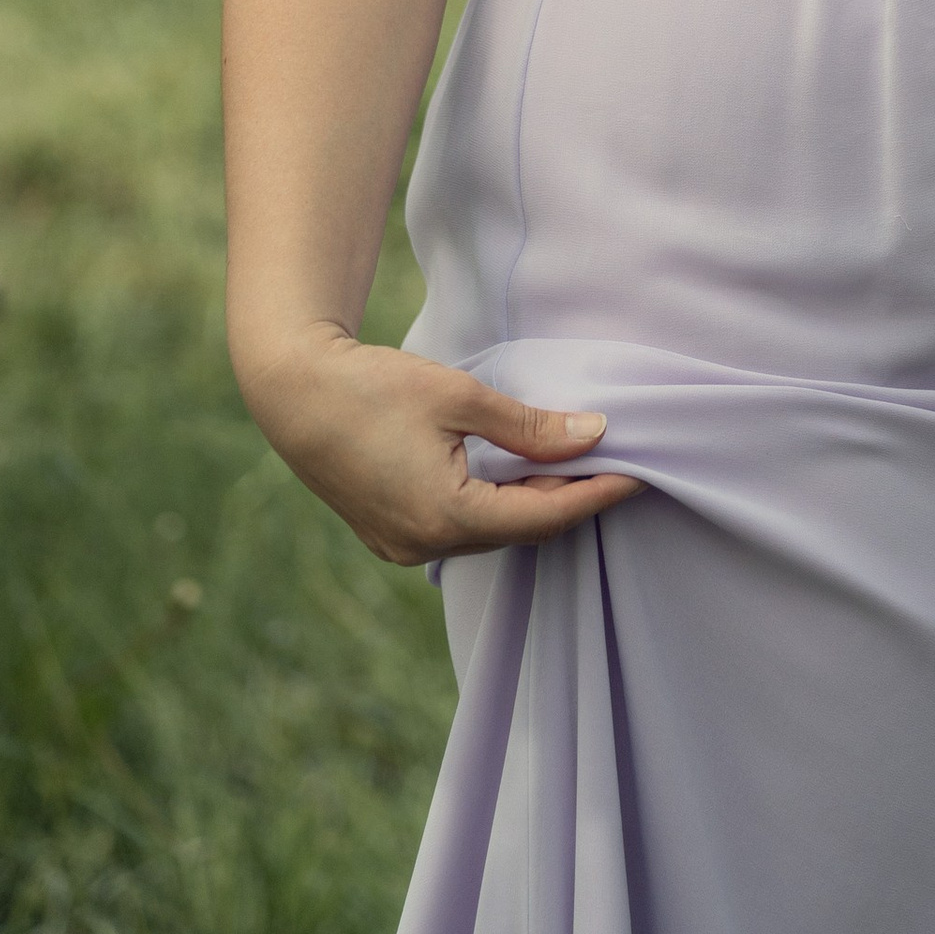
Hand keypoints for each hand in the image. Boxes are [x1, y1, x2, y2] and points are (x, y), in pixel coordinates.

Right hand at [238, 322, 641, 566]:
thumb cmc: (374, 387)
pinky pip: (462, 530)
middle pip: (519, 530)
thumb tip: (594, 435)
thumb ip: (529, 425)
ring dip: (534, 503)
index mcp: (445, 517)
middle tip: (618, 466)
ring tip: (579, 468)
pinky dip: (498, 505)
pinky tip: (521, 477)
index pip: (543, 516)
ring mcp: (403, 547)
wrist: (293, 392)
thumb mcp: (459, 397)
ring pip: (491, 532)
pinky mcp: (391, 534)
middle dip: (570, 499)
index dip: (596, 494)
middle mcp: (425, 546)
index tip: (641, 474)